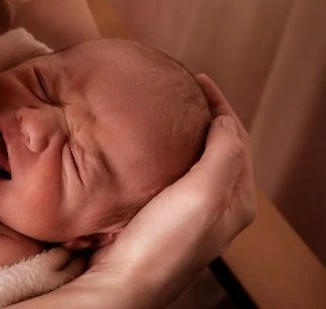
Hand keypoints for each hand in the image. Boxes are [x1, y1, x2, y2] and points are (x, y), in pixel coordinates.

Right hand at [81, 74, 254, 306]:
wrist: (122, 280)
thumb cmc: (163, 243)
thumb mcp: (204, 193)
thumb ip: (222, 154)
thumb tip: (224, 121)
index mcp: (236, 200)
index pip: (237, 140)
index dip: (221, 106)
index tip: (199, 80)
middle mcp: (216, 207)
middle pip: (217, 149)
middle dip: (204, 117)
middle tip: (181, 91)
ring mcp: (187, 213)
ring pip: (192, 161)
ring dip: (183, 135)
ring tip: (164, 112)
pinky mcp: (161, 216)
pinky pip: (168, 174)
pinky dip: (162, 153)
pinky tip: (145, 146)